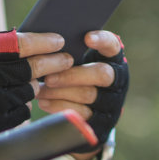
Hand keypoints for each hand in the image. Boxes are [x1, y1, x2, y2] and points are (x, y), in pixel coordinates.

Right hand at [0, 28, 73, 149]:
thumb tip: (13, 38)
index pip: (22, 43)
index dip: (44, 41)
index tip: (58, 41)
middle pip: (33, 68)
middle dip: (53, 62)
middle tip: (65, 60)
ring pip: (28, 91)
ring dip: (32, 84)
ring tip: (33, 80)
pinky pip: (21, 113)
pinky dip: (22, 105)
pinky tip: (16, 99)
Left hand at [35, 31, 127, 153]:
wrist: (86, 112)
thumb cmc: (75, 76)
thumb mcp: (77, 63)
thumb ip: (70, 51)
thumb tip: (48, 43)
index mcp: (113, 60)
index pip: (113, 46)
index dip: (102, 41)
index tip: (86, 38)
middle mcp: (118, 81)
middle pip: (101, 74)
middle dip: (73, 75)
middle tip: (49, 78)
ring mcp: (111, 103)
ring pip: (88, 95)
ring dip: (61, 92)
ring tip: (40, 89)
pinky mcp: (102, 121)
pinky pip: (81, 114)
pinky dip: (60, 107)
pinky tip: (44, 102)